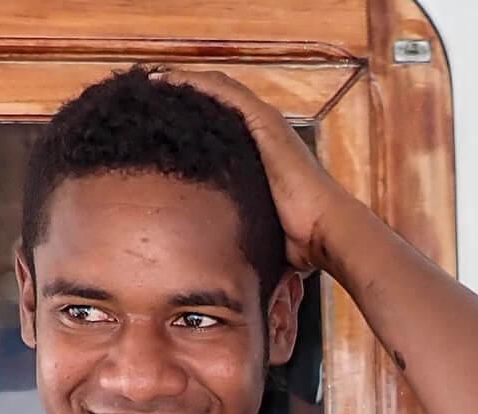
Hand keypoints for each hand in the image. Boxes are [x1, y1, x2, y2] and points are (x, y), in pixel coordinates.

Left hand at [151, 68, 354, 271]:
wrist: (326, 232)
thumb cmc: (302, 243)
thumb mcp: (260, 233)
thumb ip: (242, 235)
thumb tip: (223, 271)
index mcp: (263, 158)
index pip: (224, 130)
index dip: (195, 124)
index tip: (164, 127)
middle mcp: (265, 135)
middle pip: (218, 103)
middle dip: (185, 98)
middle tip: (150, 97)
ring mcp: (266, 125)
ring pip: (217, 90)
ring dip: (184, 84)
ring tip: (152, 81)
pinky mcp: (264, 122)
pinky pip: (222, 92)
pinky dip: (193, 82)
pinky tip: (166, 79)